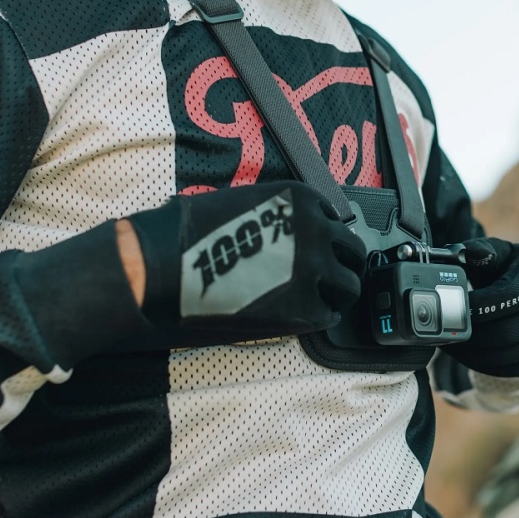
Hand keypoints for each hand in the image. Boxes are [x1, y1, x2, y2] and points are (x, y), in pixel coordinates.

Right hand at [126, 181, 365, 335]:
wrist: (166, 265)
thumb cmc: (192, 232)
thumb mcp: (246, 203)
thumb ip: (280, 217)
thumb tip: (292, 235)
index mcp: (302, 200)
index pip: (337, 220)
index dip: (328, 240)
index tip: (322, 252)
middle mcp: (317, 231)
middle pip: (353, 252)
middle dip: (343, 265)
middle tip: (330, 279)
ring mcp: (315, 271)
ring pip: (350, 286)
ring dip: (338, 294)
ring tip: (321, 301)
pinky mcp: (305, 308)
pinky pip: (330, 315)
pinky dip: (322, 317)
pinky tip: (304, 317)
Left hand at [445, 238, 518, 378]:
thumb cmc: (512, 271)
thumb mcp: (499, 254)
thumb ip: (481, 251)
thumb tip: (469, 253)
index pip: (512, 294)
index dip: (480, 305)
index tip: (454, 307)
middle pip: (512, 330)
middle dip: (475, 334)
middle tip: (448, 332)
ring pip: (511, 354)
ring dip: (476, 353)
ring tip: (452, 344)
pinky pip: (515, 369)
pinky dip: (486, 365)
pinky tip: (467, 355)